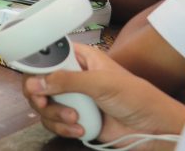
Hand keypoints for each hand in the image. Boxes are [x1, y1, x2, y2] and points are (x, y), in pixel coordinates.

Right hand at [21, 44, 184, 143]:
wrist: (153, 129)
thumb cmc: (137, 97)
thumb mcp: (101, 83)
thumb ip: (67, 80)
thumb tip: (36, 81)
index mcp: (80, 58)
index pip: (47, 55)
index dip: (35, 65)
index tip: (32, 78)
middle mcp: (72, 77)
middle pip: (38, 82)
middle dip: (40, 96)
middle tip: (44, 102)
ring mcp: (73, 99)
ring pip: (43, 105)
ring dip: (55, 115)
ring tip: (75, 119)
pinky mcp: (74, 119)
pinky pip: (53, 123)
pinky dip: (62, 128)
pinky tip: (81, 129)